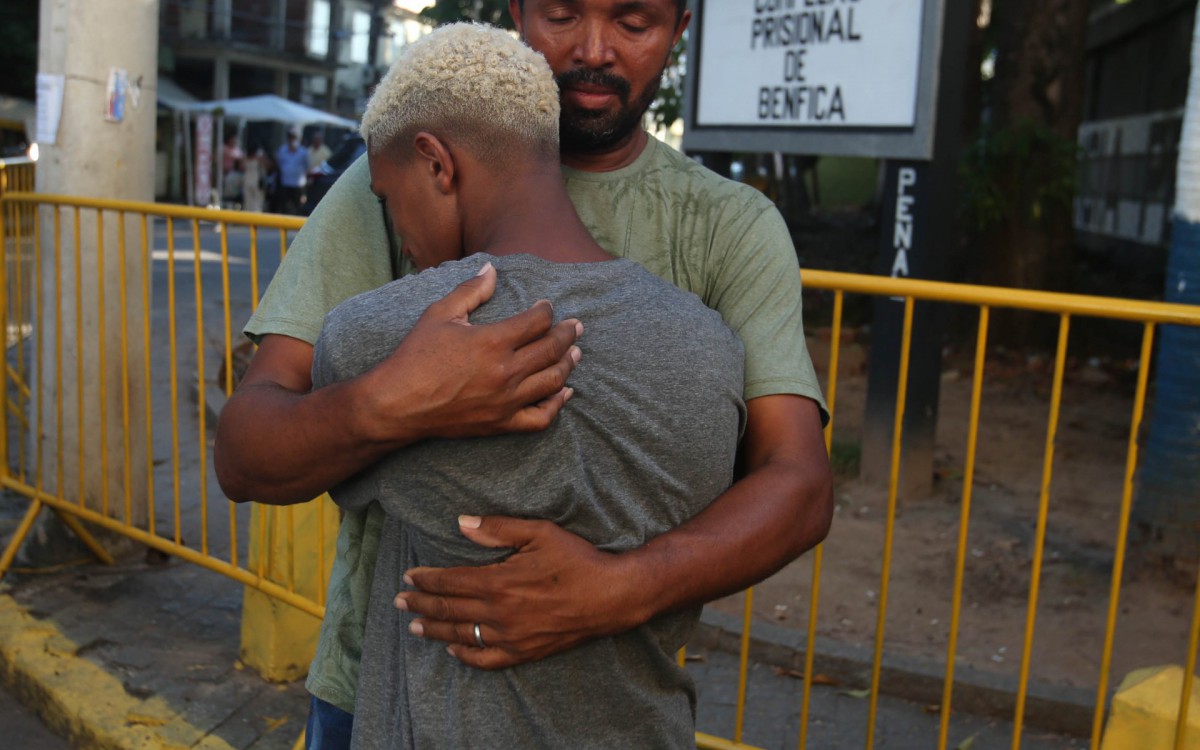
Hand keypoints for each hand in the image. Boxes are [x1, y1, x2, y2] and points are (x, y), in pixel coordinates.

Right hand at [364, 262, 582, 443]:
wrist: (398, 404)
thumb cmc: (415, 356)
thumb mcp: (439, 314)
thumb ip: (471, 291)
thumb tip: (492, 270)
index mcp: (493, 341)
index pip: (537, 321)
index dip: (546, 311)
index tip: (547, 307)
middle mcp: (506, 371)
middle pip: (552, 349)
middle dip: (568, 334)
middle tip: (576, 326)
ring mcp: (507, 400)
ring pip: (553, 380)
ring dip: (568, 364)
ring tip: (576, 353)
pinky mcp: (502, 423)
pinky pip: (541, 417)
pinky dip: (557, 404)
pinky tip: (564, 392)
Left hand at [396, 515, 642, 669]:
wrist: (611, 596)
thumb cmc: (577, 560)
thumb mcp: (539, 533)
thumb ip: (498, 528)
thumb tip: (462, 522)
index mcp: (498, 581)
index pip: (449, 582)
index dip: (425, 579)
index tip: (408, 576)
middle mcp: (499, 612)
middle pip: (448, 608)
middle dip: (420, 603)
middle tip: (399, 599)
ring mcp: (510, 636)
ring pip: (461, 634)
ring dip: (434, 628)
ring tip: (414, 624)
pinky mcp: (524, 651)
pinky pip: (487, 659)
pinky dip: (466, 654)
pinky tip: (453, 648)